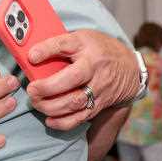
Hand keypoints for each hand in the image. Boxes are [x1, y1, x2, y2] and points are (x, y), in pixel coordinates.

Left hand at [24, 30, 139, 129]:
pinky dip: (63, 122)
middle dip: (47, 87)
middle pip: (71, 79)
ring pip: (75, 102)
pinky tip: (49, 119)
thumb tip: (31, 54)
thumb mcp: (81, 38)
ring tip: (36, 102)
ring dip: (51, 106)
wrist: (130, 68)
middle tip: (31, 90)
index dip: (47, 50)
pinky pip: (81, 117)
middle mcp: (94, 68)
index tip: (31, 56)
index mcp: (87, 46)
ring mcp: (99, 88)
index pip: (66, 44)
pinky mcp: (100, 104)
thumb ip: (60, 44)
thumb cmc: (99, 50)